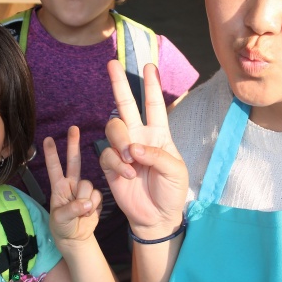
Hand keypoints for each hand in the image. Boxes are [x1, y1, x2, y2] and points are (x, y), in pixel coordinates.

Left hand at [44, 126, 102, 243]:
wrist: (76, 238)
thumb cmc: (62, 227)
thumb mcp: (60, 220)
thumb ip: (72, 209)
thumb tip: (87, 202)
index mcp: (59, 187)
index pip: (54, 168)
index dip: (51, 154)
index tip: (47, 139)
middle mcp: (71, 184)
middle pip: (74, 161)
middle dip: (73, 145)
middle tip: (73, 128)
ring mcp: (83, 190)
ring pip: (88, 185)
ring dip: (85, 200)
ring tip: (80, 213)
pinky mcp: (95, 197)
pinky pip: (97, 196)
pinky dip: (93, 206)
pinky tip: (88, 214)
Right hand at [100, 60, 187, 238]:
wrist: (157, 217)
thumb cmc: (171, 192)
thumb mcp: (175, 171)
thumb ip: (156, 155)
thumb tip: (133, 148)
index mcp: (159, 134)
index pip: (155, 105)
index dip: (152, 86)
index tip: (150, 66)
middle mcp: (139, 137)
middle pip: (126, 105)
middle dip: (119, 84)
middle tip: (112, 64)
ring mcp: (123, 150)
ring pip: (113, 128)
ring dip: (120, 140)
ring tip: (130, 158)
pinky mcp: (111, 165)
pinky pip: (106, 154)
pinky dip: (116, 163)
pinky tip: (127, 174)